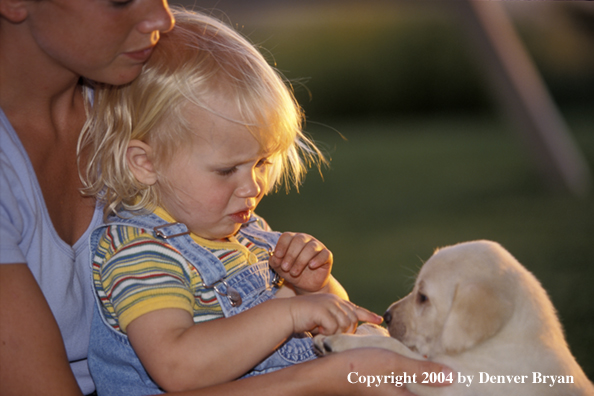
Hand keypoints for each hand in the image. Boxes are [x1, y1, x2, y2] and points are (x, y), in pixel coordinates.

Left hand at [269, 232, 331, 292]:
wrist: (307, 284)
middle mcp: (306, 240)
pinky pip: (324, 254)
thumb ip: (275, 262)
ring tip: (294, 272)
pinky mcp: (327, 255)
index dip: (281, 246)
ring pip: (310, 248)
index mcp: (293, 239)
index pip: (287, 236)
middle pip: (298, 240)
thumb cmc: (292, 272)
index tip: (278, 257)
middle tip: (285, 268)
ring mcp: (318, 246)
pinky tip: (311, 266)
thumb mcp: (280, 269)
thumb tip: (274, 257)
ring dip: (300, 261)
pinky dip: (317, 259)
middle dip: (290, 255)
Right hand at [287, 293, 380, 334]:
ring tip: (321, 331)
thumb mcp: (322, 317)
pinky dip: (326, 333)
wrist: (286, 313)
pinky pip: (333, 328)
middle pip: (352, 321)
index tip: (379, 319)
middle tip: (328, 333)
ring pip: (344, 325)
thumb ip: (335, 320)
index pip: (356, 308)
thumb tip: (348, 329)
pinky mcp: (323, 310)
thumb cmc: (303, 318)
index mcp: (336, 301)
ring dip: (334, 333)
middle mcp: (335, 300)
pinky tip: (317, 329)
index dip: (368, 315)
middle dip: (344, 332)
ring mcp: (329, 304)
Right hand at [317, 348, 452, 395]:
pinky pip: (407, 386)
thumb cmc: (357, 369)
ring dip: (428, 381)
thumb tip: (453, 378)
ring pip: (417, 390)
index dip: (450, 391)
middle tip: (457, 372)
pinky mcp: (384, 388)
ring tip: (443, 367)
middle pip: (427, 394)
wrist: (325, 374)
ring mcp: (391, 394)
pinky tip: (417, 364)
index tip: (466, 382)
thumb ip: (422, 371)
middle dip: (441, 385)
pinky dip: (416, 378)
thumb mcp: (392, 365)